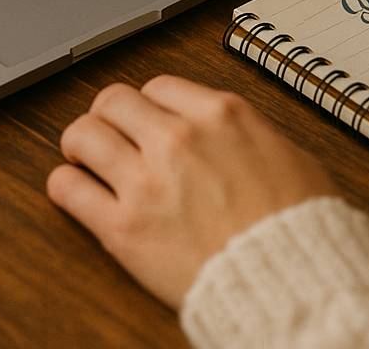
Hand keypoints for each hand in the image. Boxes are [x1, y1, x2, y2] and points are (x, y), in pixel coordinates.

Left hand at [45, 76, 337, 308]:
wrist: (294, 283)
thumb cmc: (303, 228)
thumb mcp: (291, 156)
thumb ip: (247, 133)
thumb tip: (228, 132)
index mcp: (219, 114)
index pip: (158, 86)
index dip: (149, 105)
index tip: (147, 121)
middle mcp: (177, 137)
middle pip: (113, 101)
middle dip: (109, 117)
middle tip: (109, 135)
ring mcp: (146, 181)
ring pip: (83, 135)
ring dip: (79, 144)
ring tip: (83, 158)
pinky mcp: (123, 227)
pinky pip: (68, 189)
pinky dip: (65, 186)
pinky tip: (73, 190)